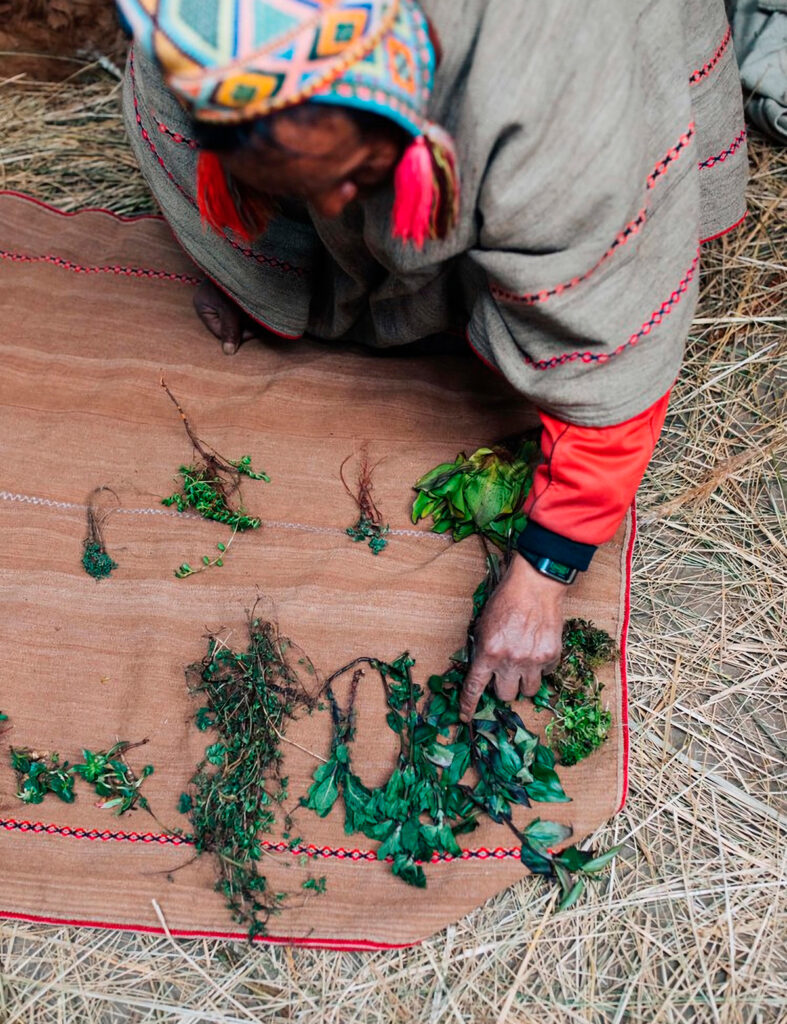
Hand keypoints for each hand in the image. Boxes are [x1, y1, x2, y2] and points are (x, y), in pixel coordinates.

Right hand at [193, 278, 259, 354]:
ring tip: (258, 308)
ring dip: (248, 316)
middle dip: (244, 324)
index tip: (254, 328)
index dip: (238, 333)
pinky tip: (258, 305)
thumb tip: (228, 352)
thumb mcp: (230, 308)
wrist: (239, 253)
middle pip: (228, 325)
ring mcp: (220, 298)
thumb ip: (229, 329)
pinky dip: (249, 308)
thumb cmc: (231, 280)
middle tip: (258, 318)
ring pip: (236, 317)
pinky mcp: (232, 292)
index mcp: (202, 307)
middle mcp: (209, 303)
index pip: (219, 331)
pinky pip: (241, 308)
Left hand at [460, 554, 566, 721]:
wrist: (534, 586)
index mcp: (488, 653)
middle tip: (504, 674)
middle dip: (503, 688)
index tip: (465, 715)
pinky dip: (540, 668)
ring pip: (527, 692)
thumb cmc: (505, 601)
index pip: (475, 688)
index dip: (468, 705)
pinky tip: (536, 650)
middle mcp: (510, 661)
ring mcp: (532, 661)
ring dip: (523, 683)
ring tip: (522, 666)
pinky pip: (545, 674)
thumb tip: (480, 670)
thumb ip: (481, 649)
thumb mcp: (482, 625)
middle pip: (505, 696)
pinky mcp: (551, 656)